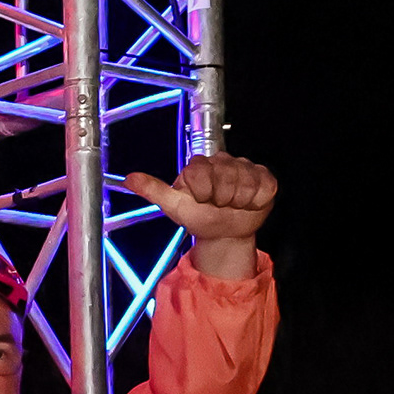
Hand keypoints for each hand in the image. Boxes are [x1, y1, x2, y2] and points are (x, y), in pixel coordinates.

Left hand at [125, 151, 276, 276]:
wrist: (224, 233)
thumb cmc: (198, 217)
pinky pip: (265, 187)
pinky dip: (256, 200)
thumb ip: (153, 190)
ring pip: (246, 183)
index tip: (202, 200)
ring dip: (239, 201)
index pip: (203, 173)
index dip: (204, 192)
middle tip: (218, 205)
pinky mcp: (264, 177)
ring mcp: (245, 167)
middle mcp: (223, 161)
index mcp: (199, 165)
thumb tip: (129, 179)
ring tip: (232, 205)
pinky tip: (248, 203)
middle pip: (227, 178)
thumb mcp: (173, 206)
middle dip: (222, 199)